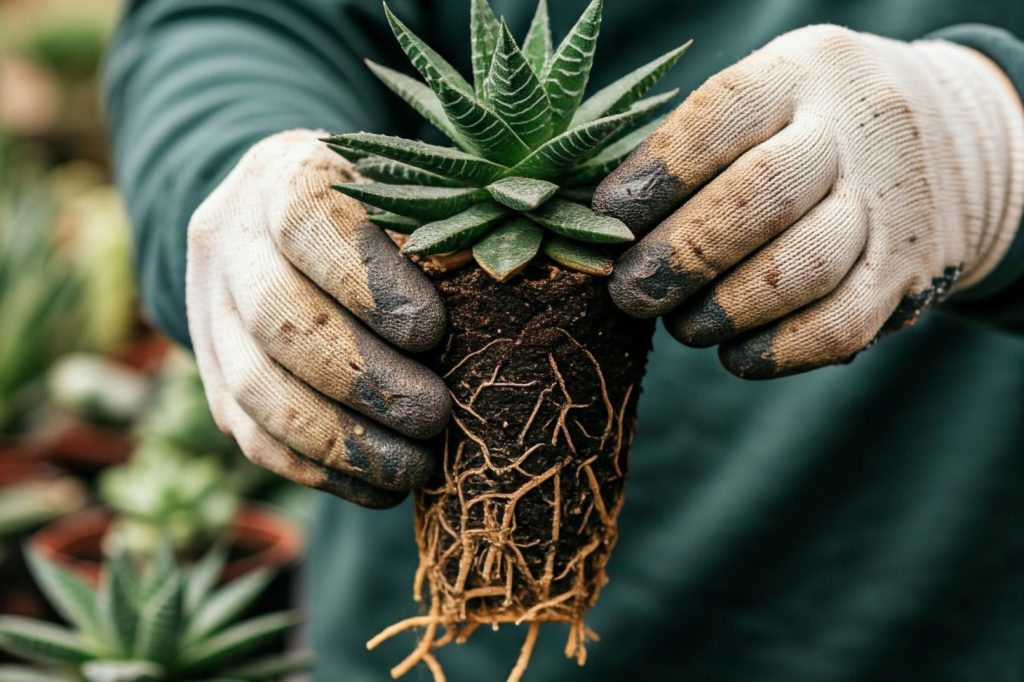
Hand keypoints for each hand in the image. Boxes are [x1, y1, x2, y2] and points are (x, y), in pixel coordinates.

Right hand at [187, 130, 449, 507]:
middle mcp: (229, 242)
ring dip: (343, 442)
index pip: (306, 223)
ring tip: (415, 467)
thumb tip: (500, 317)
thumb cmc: (376, 207)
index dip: (368, 283)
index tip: (434, 329)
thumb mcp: (405, 195)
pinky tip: (380, 489)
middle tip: (436, 415)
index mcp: (282, 176)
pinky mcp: (213, 378)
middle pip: (278, 319)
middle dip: (365, 381)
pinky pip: (253, 438)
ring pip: (258, 389)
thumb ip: (438, 239)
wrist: (277, 219)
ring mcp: (210, 314)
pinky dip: (320, 473)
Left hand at [594, 25, 1023, 378]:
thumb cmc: (805, 128)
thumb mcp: (761, 101)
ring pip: (802, 268)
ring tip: (682, 324)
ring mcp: (891, 203)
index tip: (605, 222)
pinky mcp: (908, 273)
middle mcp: (855, 129)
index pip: (718, 118)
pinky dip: (776, 352)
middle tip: (629, 293)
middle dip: (679, 256)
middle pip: (760, 195)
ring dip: (722, 311)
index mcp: (800, 72)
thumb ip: (689, 152)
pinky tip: (736, 353)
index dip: (653, 177)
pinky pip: (839, 328)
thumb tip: (597, 233)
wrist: (947, 142)